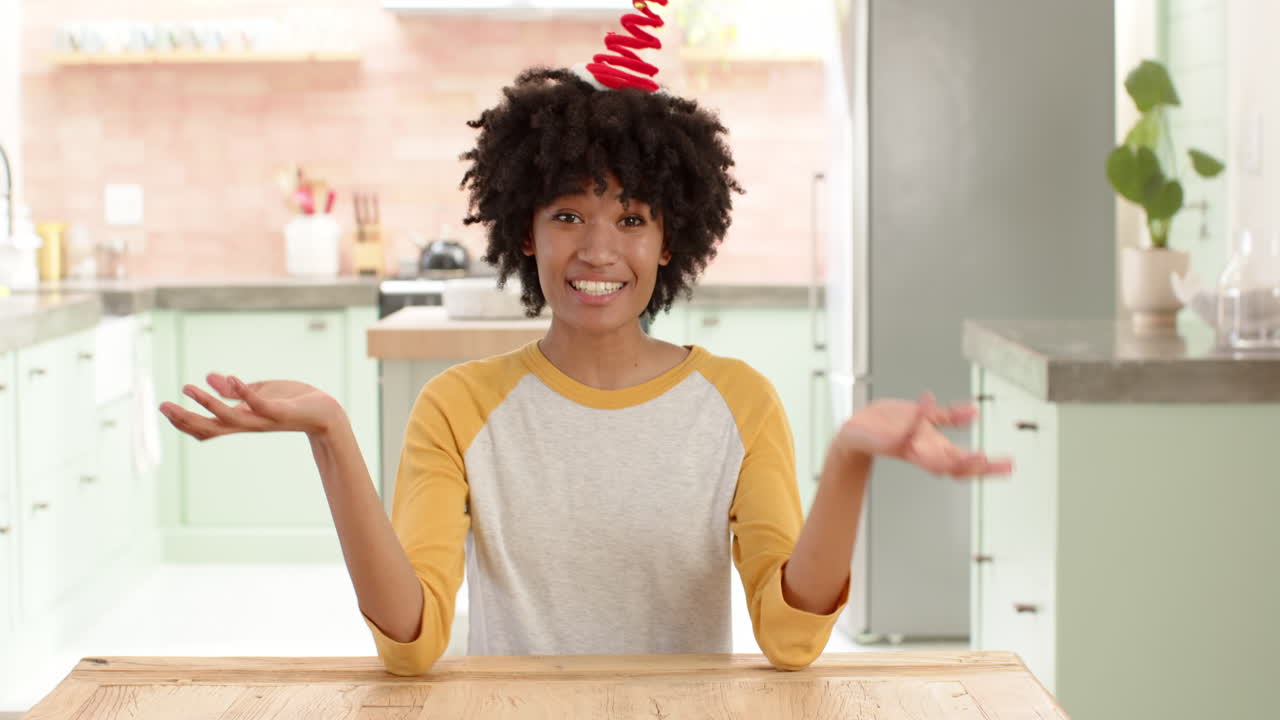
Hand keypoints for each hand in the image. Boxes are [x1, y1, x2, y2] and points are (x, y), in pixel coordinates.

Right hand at [159, 373, 343, 440]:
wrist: (326, 412)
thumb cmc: (292, 402)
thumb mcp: (259, 392)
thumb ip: (235, 391)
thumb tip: (209, 378)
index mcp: (242, 419)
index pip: (208, 427)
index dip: (185, 421)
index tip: (164, 408)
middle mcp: (249, 424)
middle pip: (211, 428)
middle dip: (186, 419)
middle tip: (163, 406)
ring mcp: (264, 420)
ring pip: (230, 418)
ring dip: (208, 403)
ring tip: (189, 388)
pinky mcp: (281, 413)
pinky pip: (260, 405)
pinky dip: (245, 393)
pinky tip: (231, 379)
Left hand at [833, 392, 1012, 478]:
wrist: (856, 432)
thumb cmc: (890, 427)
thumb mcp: (925, 420)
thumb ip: (950, 418)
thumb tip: (975, 412)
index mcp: (933, 450)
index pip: (965, 464)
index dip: (987, 467)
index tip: (1010, 466)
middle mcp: (923, 453)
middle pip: (951, 465)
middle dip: (970, 465)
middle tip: (987, 460)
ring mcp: (906, 448)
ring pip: (930, 458)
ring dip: (946, 455)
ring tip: (966, 450)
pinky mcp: (889, 439)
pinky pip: (906, 428)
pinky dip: (919, 414)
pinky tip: (930, 399)